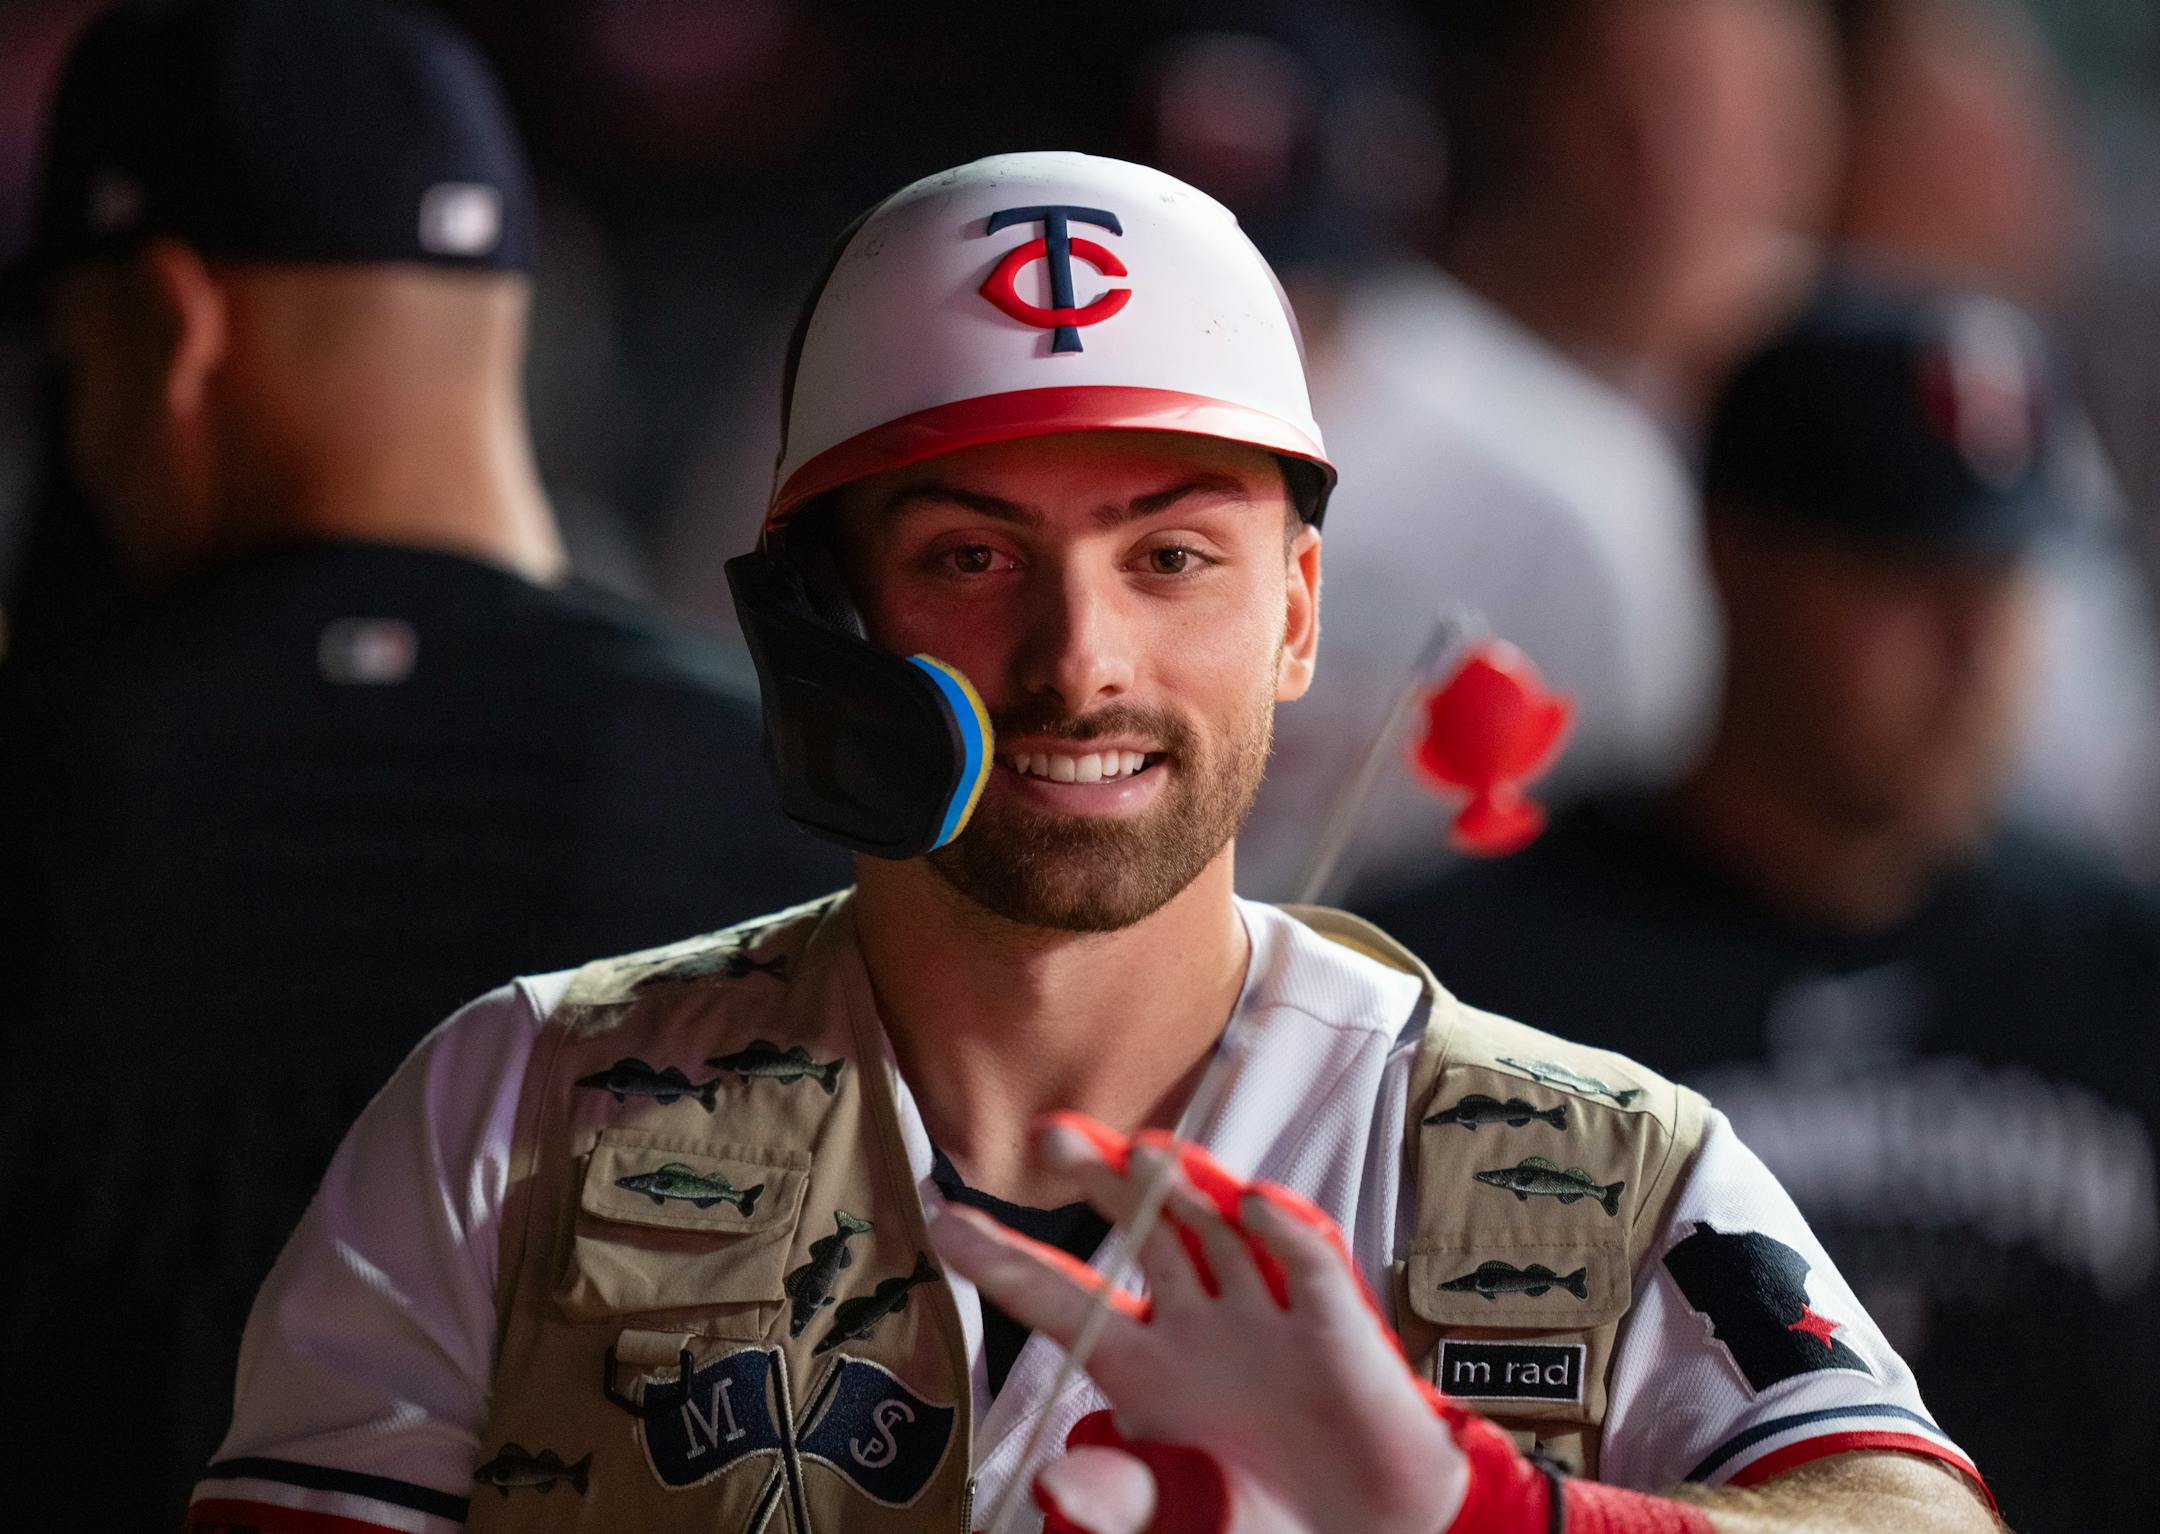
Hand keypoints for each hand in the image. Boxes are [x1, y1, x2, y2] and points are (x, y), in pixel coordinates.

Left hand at [930, 1113, 1468, 1533]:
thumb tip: (1053, 1479)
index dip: (1004, 1260)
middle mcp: (1196, 1324)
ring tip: (1142, 1153)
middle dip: (1100, 1178)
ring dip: (1183, 1187)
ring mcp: (1265, 1315)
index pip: (1060, 1299)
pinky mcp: (1336, 1324)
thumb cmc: (1256, 1522)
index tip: (943, 1219)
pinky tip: (1253, 1205)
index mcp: (1141, 1368)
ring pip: (1215, 1228)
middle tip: (1050, 1136)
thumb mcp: (1174, 1519)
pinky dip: (1284, 1231)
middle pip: (1141, 1231)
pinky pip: (1307, 1263)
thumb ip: (1118, 1499)